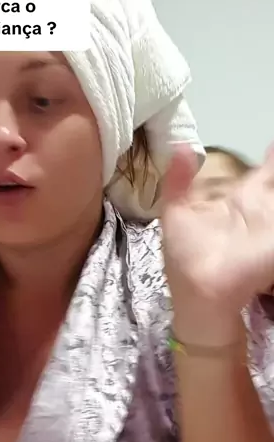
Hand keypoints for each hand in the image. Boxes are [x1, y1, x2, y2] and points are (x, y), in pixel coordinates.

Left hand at [161, 146, 273, 342]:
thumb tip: (181, 146)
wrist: (198, 295)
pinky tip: (272, 210)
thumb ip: (179, 180)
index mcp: (243, 199)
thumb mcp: (178, 213)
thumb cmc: (187, 258)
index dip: (273, 155)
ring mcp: (273, 225)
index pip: (266, 170)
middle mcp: (265, 209)